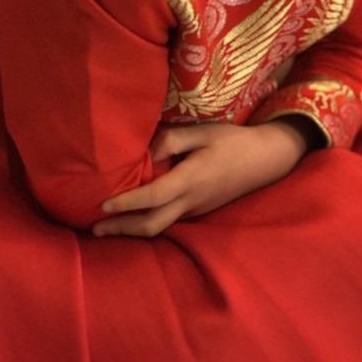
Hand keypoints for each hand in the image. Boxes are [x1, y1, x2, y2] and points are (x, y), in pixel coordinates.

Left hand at [92, 119, 317, 237]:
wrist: (265, 159)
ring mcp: (197, 209)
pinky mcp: (200, 210)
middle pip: (152, 224)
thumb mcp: (203, 132)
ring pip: (160, 226)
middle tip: (95, 228)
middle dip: (122, 228)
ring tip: (107, 227)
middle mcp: (192, 201)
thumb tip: (145, 153)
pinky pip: (170, 221)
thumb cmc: (233, 141)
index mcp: (191, 179)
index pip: (153, 196)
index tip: (103, 204)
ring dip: (132, 228)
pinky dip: (147, 221)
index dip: (127, 203)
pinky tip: (134, 215)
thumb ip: (172, 141)